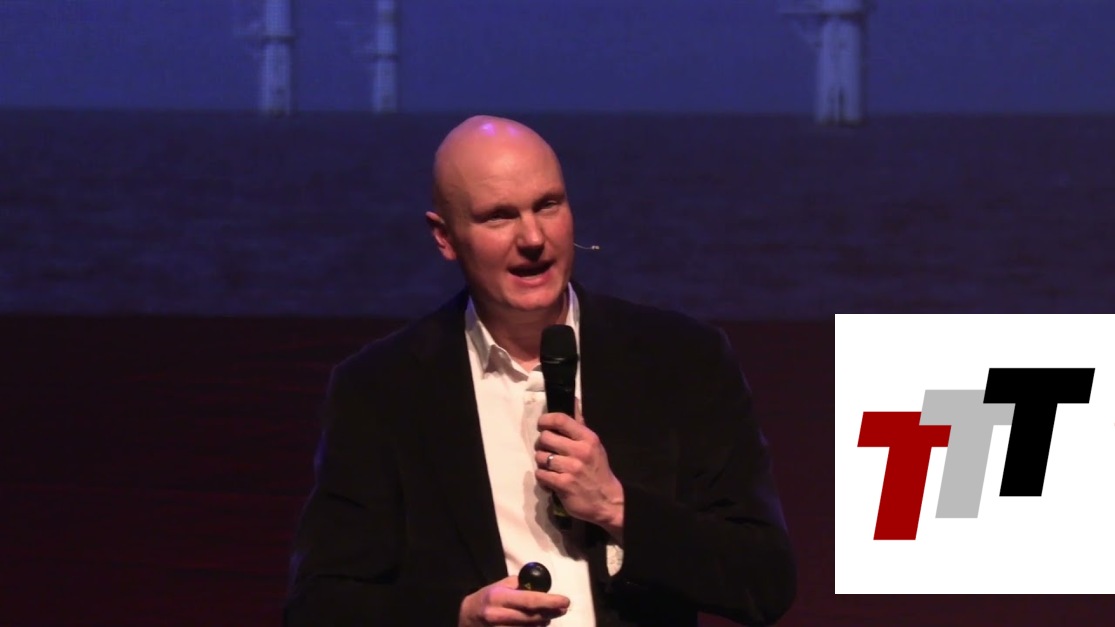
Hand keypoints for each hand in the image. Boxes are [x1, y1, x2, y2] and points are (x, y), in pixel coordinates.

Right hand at [458, 575, 569, 625]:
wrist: (467, 618)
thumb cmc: (488, 599)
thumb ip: (521, 586)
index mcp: (499, 597)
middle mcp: (498, 616)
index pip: (529, 601)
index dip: (550, 602)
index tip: (565, 601)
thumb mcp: (501, 586)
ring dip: (544, 622)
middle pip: (533, 618)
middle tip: (562, 608)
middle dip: (551, 613)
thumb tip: (544, 588)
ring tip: (546, 615)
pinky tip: (536, 624)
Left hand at [535, 401, 624, 538]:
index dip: (546, 419)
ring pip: (540, 457)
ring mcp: (571, 468)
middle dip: (543, 444)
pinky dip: (543, 477)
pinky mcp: (563, 484)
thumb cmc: (598, 471)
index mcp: (588, 438)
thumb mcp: (594, 445)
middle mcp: (579, 451)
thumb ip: (580, 425)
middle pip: (545, 438)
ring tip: (551, 467)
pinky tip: (551, 480)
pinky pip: (541, 474)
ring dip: (542, 462)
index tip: (542, 425)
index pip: (561, 419)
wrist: (608, 501)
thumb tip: (573, 400)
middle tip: (548, 450)